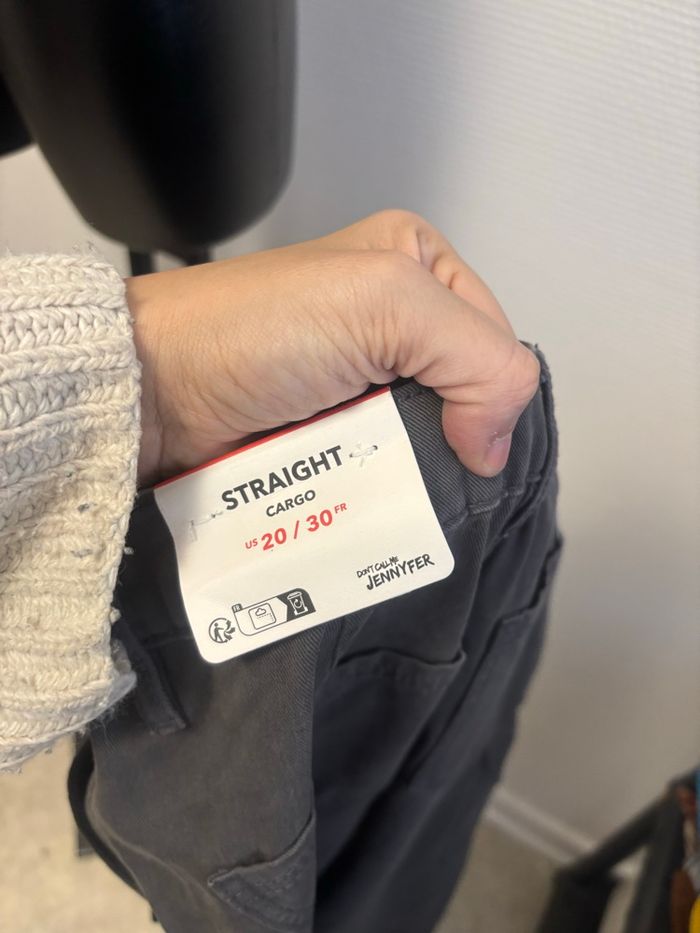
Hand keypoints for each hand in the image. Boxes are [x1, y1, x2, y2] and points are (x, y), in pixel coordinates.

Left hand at [127, 210, 539, 486]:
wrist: (158, 393)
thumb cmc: (255, 328)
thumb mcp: (387, 302)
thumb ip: (478, 356)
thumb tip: (494, 443)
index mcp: (417, 265)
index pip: (496, 343)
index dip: (489, 394)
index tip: (457, 431)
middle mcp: (393, 321)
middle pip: (463, 401)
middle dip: (449, 441)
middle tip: (409, 459)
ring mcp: (362, 383)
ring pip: (426, 445)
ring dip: (412, 476)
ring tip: (379, 484)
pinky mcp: (335, 435)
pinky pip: (383, 472)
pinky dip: (381, 494)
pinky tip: (365, 500)